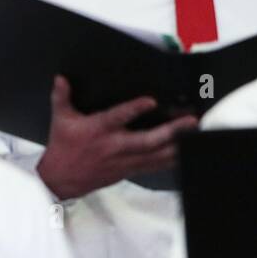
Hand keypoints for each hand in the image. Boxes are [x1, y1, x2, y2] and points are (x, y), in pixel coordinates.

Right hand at [36, 76, 196, 200]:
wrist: (61, 179)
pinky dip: (172, 160)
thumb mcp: (60, 119)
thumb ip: (62, 97)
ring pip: (156, 155)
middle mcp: (114, 146)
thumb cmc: (63, 148)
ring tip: (196, 135)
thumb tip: (60, 78)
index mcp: (97, 130)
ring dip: (178, 146)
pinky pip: (155, 165)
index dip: (134, 109)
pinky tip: (186, 152)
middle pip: (147, 141)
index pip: (117, 118)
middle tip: (190, 121)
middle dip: (171, 131)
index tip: (151, 101)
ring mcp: (124, 160)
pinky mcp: (130, 170)